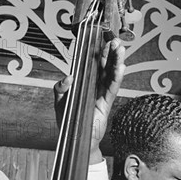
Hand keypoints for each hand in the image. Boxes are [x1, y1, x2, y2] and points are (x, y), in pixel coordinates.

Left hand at [54, 38, 124, 163]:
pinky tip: (121, 67)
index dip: (96, 53)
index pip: (91, 65)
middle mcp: (93, 87)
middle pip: (103, 66)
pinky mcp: (105, 103)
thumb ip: (60, 88)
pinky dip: (116, 78)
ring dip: (116, 61)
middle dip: (109, 53)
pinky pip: (112, 89)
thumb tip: (68, 77)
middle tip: (114, 40)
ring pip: (110, 75)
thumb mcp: (59, 102)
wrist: (75, 140)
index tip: (100, 39)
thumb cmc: (68, 122)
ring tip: (120, 48)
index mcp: (83, 84)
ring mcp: (100, 94)